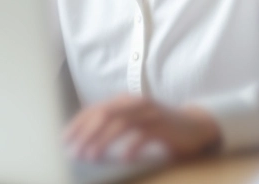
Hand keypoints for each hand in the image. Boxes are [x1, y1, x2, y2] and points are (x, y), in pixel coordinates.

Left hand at [64, 95, 221, 161]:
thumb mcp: (133, 123)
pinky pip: (144, 135)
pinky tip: (123, 158)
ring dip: (103, 140)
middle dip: (86, 133)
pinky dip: (131, 146)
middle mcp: (134, 103)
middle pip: (104, 115)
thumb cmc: (158, 127)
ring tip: (92, 156)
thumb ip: (113, 127)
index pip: (94, 110)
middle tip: (75, 151)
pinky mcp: (163, 125)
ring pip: (120, 123)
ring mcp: (149, 113)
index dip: (77, 124)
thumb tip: (85, 143)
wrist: (194, 125)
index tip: (64, 140)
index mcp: (123, 101)